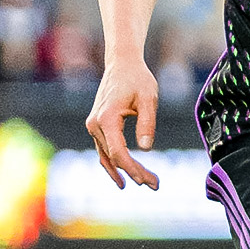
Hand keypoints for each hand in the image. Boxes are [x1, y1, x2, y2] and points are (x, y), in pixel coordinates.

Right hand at [85, 57, 159, 189]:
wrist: (122, 63)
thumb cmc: (137, 79)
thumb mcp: (148, 98)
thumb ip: (147, 123)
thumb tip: (145, 150)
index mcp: (106, 118)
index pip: (118, 152)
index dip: (132, 169)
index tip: (147, 180)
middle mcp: (95, 124)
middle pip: (114, 157)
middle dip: (134, 173)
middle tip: (155, 185)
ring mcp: (94, 125)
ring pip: (107, 156)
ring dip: (124, 171)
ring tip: (145, 183)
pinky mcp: (97, 125)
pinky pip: (104, 150)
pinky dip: (113, 164)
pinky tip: (123, 176)